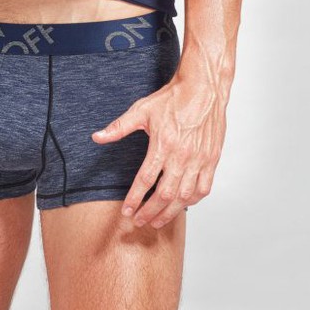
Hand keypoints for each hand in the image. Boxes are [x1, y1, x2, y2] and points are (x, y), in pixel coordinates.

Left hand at [91, 71, 225, 227]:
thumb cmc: (172, 98)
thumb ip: (119, 127)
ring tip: (157, 221)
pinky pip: (203, 188)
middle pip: (165, 194)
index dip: (135, 198)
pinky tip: (182, 204)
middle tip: (139, 222)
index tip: (127, 211)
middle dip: (150, 212)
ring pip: (184, 196)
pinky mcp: (211, 160)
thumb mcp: (141, 110)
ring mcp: (199, 160)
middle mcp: (182, 155)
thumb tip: (97, 137)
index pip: (146, 180)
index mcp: (163, 145)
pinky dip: (192, 201)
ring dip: (170, 212)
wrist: (202, 88)